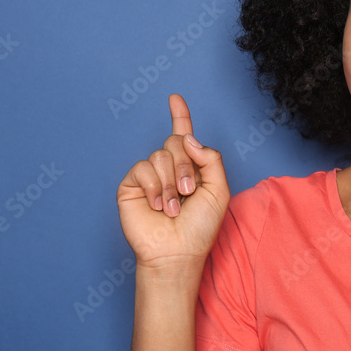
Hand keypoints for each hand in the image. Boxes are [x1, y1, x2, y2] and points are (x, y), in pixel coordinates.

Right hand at [117, 94, 229, 270]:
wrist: (178, 252)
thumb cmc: (200, 227)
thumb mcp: (219, 189)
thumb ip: (211, 158)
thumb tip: (188, 138)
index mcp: (191, 167)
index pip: (184, 135)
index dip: (180, 116)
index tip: (175, 98)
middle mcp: (169, 168)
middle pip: (176, 142)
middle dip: (186, 166)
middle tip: (189, 191)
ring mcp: (149, 176)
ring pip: (160, 155)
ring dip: (171, 183)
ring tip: (173, 208)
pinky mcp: (132, 185)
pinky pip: (142, 167)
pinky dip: (154, 187)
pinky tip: (157, 206)